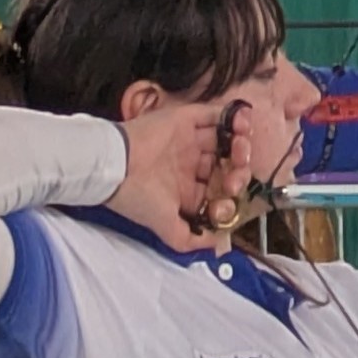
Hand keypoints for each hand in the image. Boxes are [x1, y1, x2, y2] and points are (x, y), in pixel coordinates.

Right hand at [115, 91, 236, 239]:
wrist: (115, 167)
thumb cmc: (138, 198)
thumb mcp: (168, 229)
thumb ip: (194, 240)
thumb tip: (220, 243)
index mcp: (188, 188)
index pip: (220, 192)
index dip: (232, 199)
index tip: (226, 204)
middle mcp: (190, 164)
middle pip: (227, 166)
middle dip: (239, 172)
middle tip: (235, 177)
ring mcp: (189, 141)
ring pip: (225, 140)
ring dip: (241, 144)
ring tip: (241, 148)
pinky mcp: (184, 120)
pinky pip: (214, 114)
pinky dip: (233, 117)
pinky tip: (242, 124)